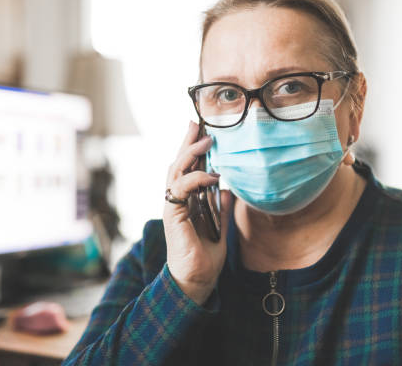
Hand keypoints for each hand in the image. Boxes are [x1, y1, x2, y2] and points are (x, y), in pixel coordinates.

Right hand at [163, 121, 231, 305]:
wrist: (196, 278)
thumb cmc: (205, 253)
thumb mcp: (220, 224)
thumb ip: (221, 205)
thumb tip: (229, 188)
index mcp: (185, 199)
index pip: (186, 168)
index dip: (191, 148)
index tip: (200, 130)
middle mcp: (175, 199)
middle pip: (177, 163)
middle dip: (187, 142)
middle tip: (197, 123)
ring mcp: (172, 206)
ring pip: (176, 171)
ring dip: (190, 154)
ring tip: (206, 141)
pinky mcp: (173, 214)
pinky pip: (181, 189)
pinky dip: (196, 179)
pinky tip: (212, 174)